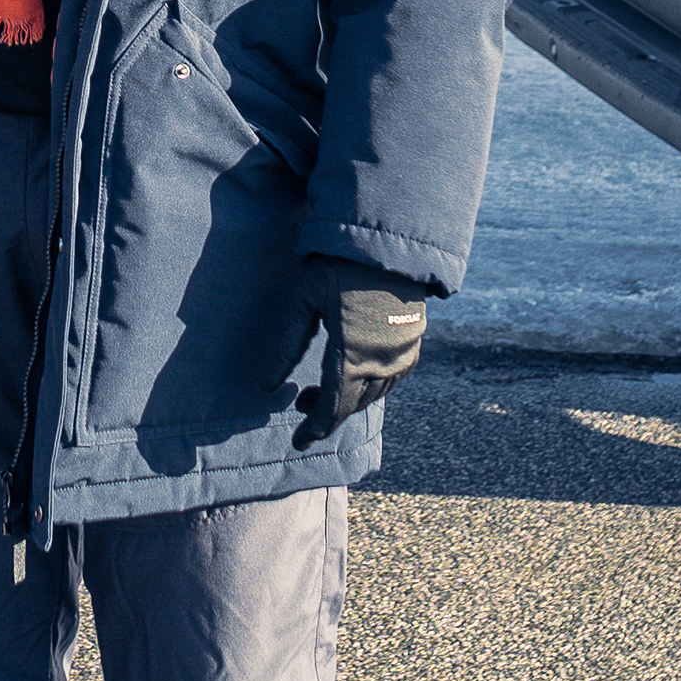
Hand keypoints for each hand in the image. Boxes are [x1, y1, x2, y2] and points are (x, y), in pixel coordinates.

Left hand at [290, 255, 430, 447]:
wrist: (388, 238)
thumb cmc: (337, 262)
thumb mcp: (302, 298)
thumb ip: (285, 345)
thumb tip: (266, 387)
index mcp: (353, 355)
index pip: (333, 409)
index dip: (314, 429)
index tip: (298, 442)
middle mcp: (383, 362)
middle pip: (354, 406)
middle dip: (327, 413)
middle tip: (300, 403)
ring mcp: (403, 354)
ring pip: (374, 395)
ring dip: (348, 400)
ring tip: (320, 388)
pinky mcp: (414, 341)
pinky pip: (393, 379)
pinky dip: (370, 386)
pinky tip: (353, 374)